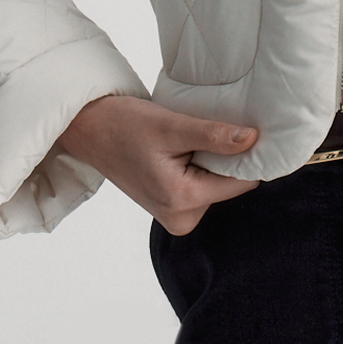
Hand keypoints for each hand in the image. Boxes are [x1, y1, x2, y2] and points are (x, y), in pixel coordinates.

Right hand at [58, 95, 259, 234]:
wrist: (90, 130)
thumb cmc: (124, 125)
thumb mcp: (172, 126)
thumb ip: (214, 136)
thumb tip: (252, 139)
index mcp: (182, 201)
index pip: (241, 182)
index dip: (247, 156)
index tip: (244, 130)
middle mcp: (181, 218)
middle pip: (230, 186)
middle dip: (225, 159)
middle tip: (202, 133)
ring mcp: (176, 216)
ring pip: (217, 186)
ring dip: (211, 162)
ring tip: (186, 142)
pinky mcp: (173, 208)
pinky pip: (203, 187)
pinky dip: (200, 167)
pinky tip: (182, 152)